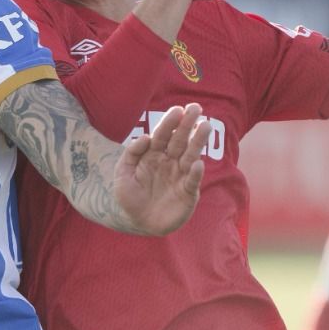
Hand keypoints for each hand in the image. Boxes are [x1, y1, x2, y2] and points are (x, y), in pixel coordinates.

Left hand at [113, 103, 208, 234]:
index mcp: (154, 154)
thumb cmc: (129, 195)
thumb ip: (131, 154)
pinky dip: (195, 173)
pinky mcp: (188, 193)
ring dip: (198, 141)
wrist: (136, 221)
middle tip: (196, 108)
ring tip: (205, 126)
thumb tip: (145, 138)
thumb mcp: (123, 173)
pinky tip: (198, 164)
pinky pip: (192, 181)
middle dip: (188, 124)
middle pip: (180, 140)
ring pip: (191, 155)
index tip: (177, 110)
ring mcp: (180, 176)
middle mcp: (170, 162)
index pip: (162, 135)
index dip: (169, 123)